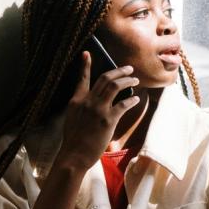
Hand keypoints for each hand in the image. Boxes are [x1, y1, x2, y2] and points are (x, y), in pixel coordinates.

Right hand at [55, 51, 140, 171]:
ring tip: (135, 80)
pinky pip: (123, 104)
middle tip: (129, 69)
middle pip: (105, 78)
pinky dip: (131, 100)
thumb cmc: (73, 141)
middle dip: (119, 71)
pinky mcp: (108, 120)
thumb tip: (90, 102)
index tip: (87, 53)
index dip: (85, 65)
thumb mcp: (72, 119)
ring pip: (115, 86)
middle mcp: (87, 101)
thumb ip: (80, 108)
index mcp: (76, 101)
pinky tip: (136, 99)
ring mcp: (98, 110)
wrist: (74, 155)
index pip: (82, 79)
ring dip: (127, 80)